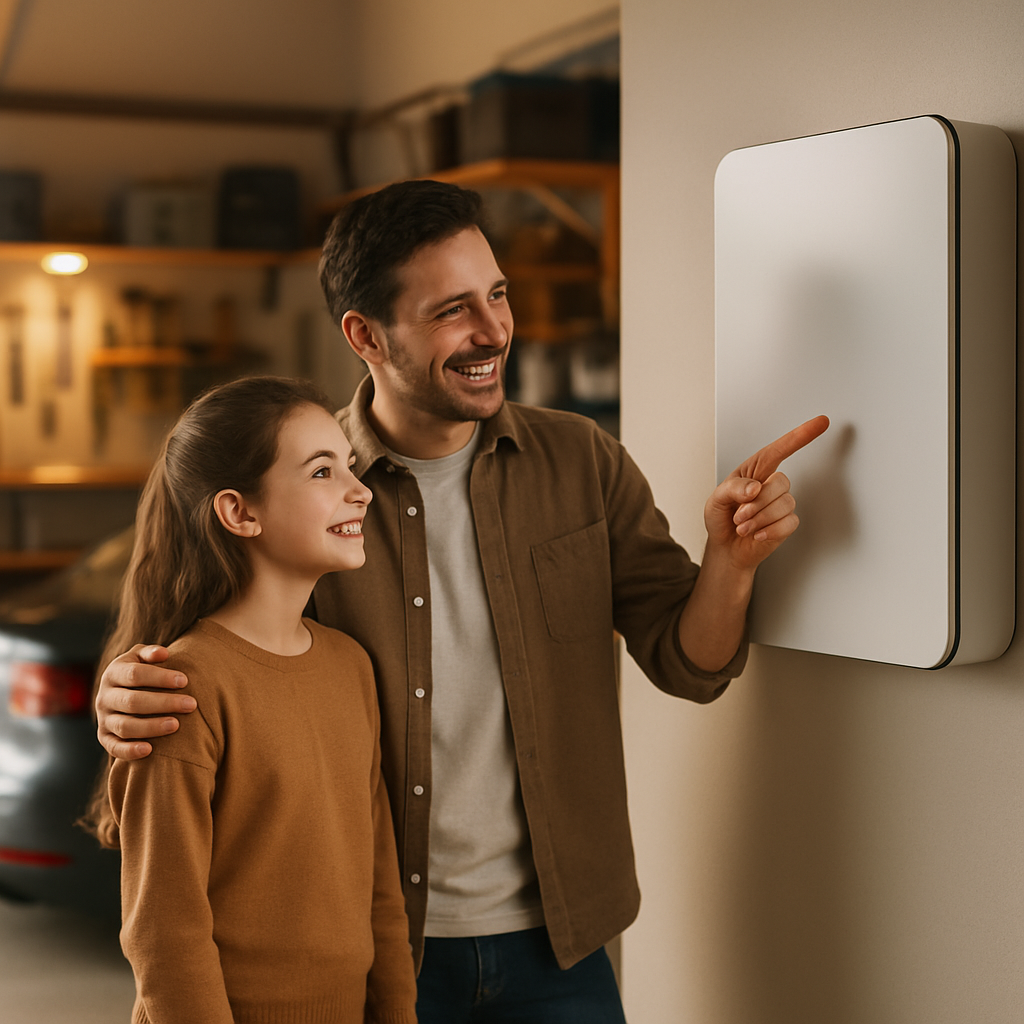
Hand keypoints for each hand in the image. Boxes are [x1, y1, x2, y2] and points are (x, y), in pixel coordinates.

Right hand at [95, 645, 194, 759]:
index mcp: (114, 673)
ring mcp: (103, 718)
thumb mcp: (141, 657)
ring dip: (151, 727)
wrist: (121, 691)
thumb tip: (163, 653)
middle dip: (163, 703)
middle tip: (191, 704)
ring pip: (125, 726)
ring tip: (176, 725)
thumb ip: (151, 653)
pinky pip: (114, 747)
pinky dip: (129, 751)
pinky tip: (149, 750)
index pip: (135, 674)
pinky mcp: (105, 737)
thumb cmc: (142, 671)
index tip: (185, 681)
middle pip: (132, 701)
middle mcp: (104, 696)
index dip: (160, 677)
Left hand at [705, 415, 829, 571]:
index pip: (779, 450)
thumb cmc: (721, 518)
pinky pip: (788, 523)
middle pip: (781, 482)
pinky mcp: (786, 523)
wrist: (725, 548)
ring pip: (785, 504)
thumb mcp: (716, 499)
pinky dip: (769, 531)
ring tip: (743, 526)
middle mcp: (770, 484)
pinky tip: (757, 534)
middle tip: (739, 515)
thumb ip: (733, 488)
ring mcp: (780, 503)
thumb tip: (755, 486)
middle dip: (757, 502)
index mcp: (754, 471)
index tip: (821, 422)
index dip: (801, 435)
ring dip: (759, 518)